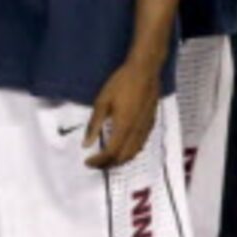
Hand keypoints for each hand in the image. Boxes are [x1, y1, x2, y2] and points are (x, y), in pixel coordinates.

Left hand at [84, 50, 164, 168]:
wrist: (145, 71)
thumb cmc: (120, 84)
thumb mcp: (101, 103)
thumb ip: (94, 125)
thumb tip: (86, 145)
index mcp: (124, 127)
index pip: (111, 153)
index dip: (99, 161)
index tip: (87, 162)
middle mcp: (137, 132)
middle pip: (124, 157)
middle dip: (108, 164)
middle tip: (95, 164)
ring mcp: (146, 128)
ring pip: (134, 153)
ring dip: (119, 160)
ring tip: (105, 160)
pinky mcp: (151, 123)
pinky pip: (140, 145)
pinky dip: (129, 152)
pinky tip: (121, 149)